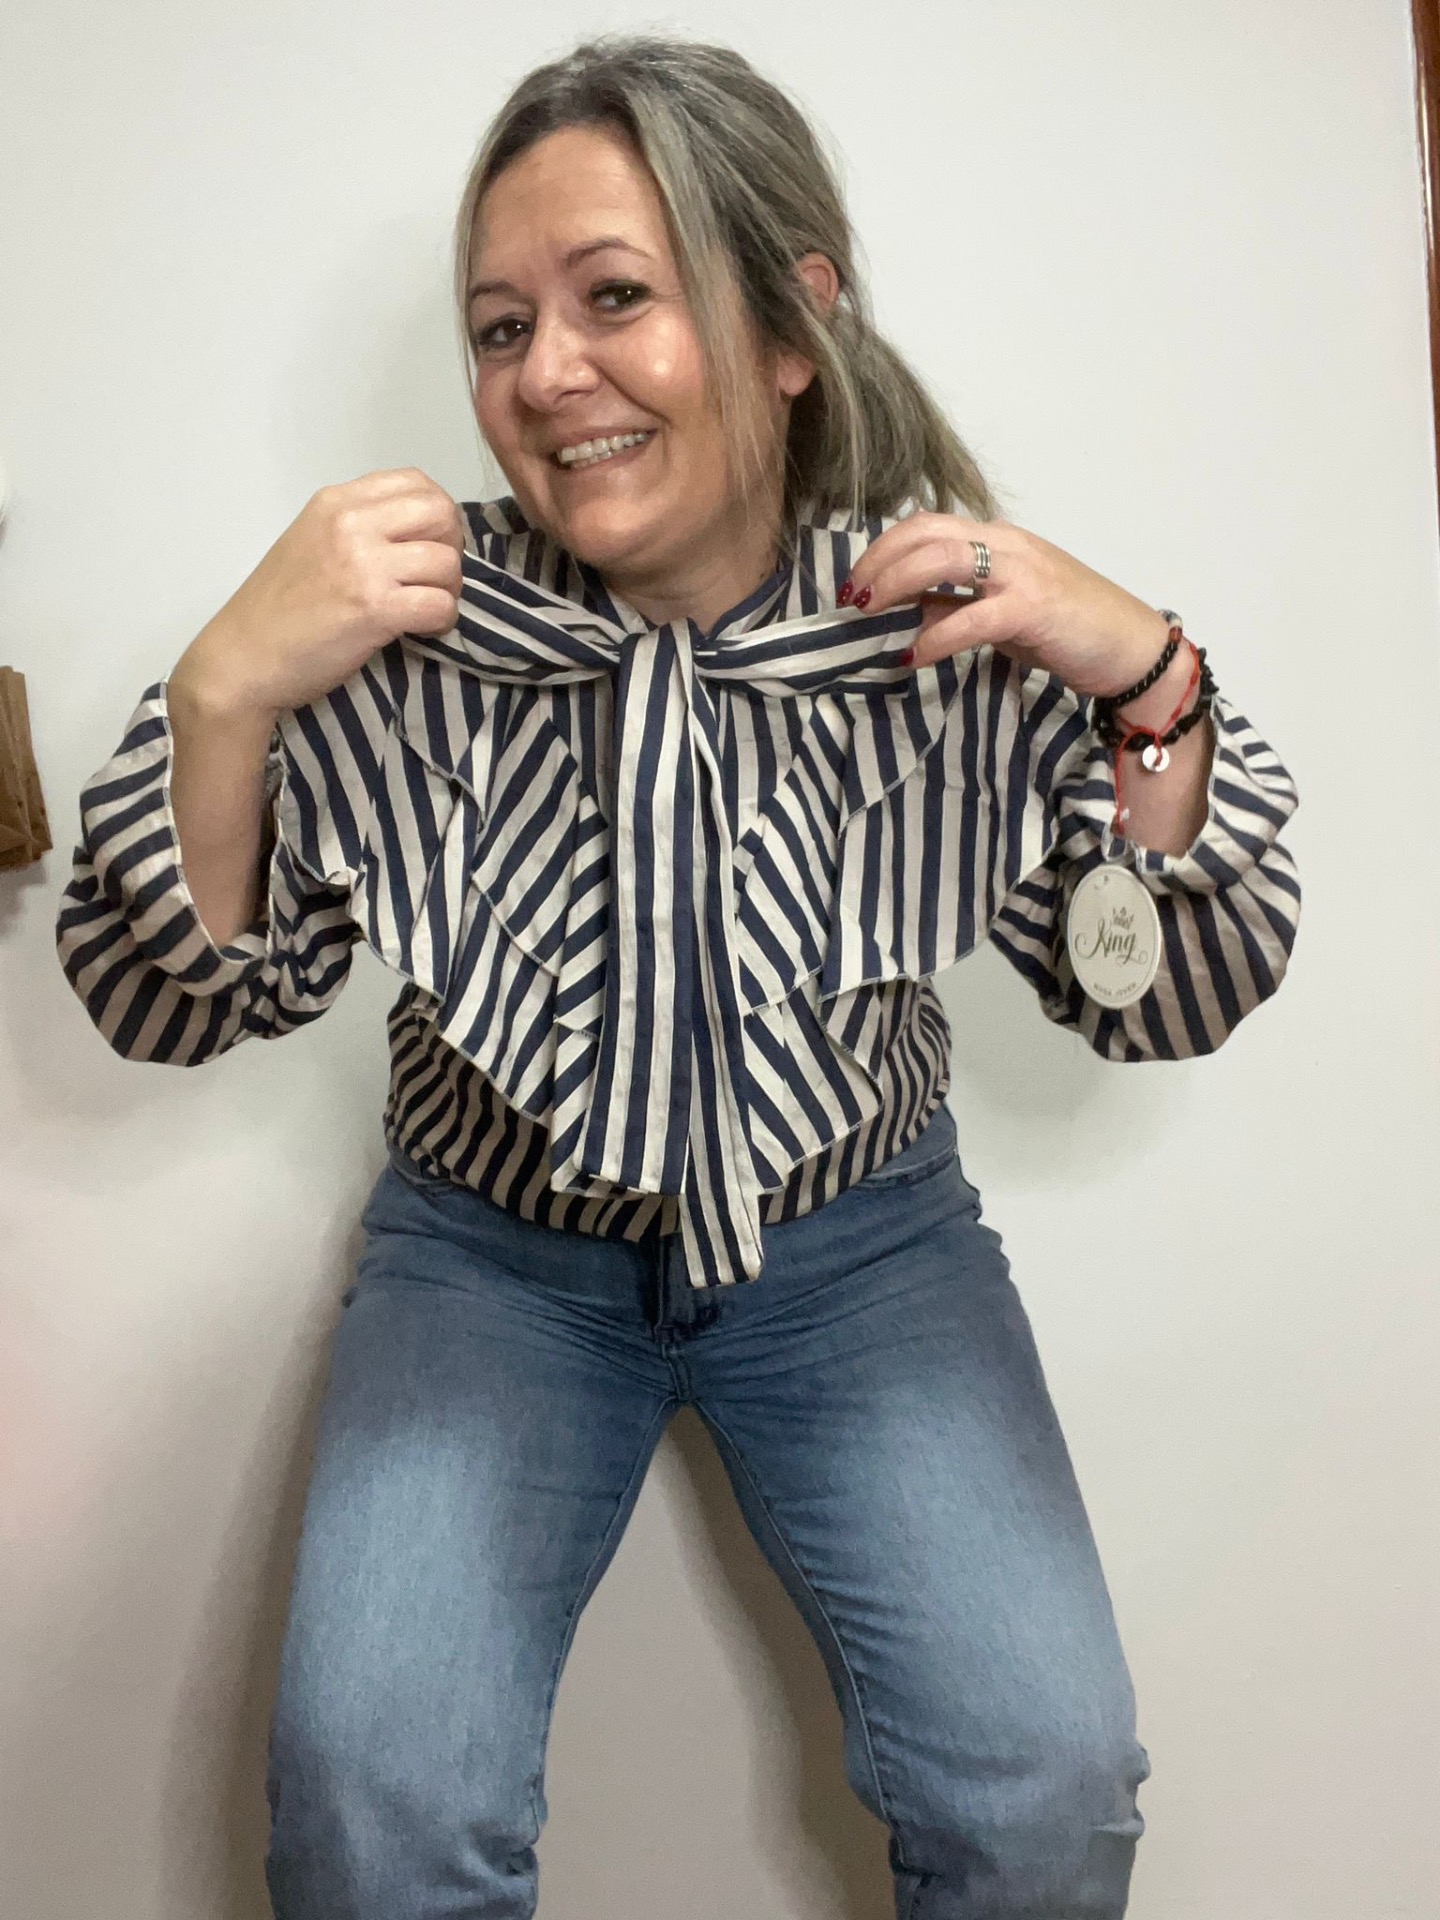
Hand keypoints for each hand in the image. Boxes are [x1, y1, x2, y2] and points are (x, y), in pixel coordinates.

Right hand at [170, 469, 464, 721]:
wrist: (243, 658)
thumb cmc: (278, 609)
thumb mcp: (312, 541)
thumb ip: (359, 527)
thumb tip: (417, 533)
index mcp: (337, 502)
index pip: (417, 482)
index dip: (438, 514)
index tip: (429, 544)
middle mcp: (351, 523)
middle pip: (441, 513)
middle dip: (452, 548)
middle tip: (434, 578)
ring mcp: (363, 565)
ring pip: (447, 562)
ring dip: (447, 590)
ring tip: (425, 608)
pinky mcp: (374, 609)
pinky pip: (440, 605)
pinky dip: (441, 620)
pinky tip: (422, 630)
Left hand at [841, 511, 1172, 699]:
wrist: (1133, 650)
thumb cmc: (1070, 631)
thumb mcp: (1003, 613)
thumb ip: (960, 604)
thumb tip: (909, 613)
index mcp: (998, 540)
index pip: (927, 525)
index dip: (884, 548)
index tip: (858, 582)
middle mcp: (1007, 545)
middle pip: (925, 533)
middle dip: (878, 562)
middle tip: (851, 598)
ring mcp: (1022, 572)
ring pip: (941, 559)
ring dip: (895, 585)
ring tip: (869, 615)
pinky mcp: (1034, 608)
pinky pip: (970, 617)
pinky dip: (934, 636)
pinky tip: (912, 657)